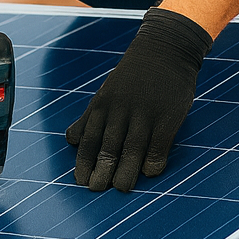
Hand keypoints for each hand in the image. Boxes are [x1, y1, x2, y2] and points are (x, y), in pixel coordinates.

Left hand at [67, 7, 212, 191]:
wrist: (166, 49)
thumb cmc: (133, 74)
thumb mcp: (107, 91)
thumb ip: (90, 116)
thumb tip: (70, 139)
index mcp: (104, 104)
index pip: (88, 138)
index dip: (84, 162)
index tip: (80, 181)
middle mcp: (121, 110)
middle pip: (108, 148)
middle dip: (101, 172)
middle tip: (96, 190)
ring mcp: (145, 114)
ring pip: (132, 151)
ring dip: (125, 173)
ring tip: (120, 188)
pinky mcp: (167, 118)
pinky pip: (158, 147)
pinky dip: (152, 163)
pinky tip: (149, 173)